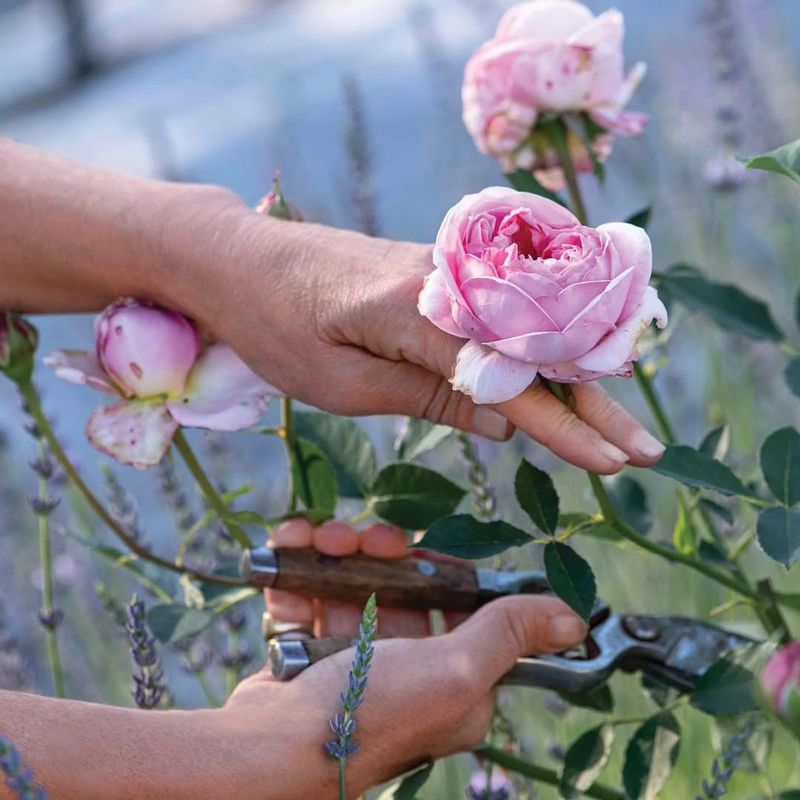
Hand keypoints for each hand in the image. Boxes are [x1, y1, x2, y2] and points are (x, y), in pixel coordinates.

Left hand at [162, 195, 664, 474]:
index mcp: (422, 312)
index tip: (613, 462)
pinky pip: (504, 318)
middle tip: (643, 450)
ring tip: (617, 424)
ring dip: (577, 378)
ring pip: (530, 331)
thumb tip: (508, 422)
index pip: (514, 378)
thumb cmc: (278, 325)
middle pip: (541, 348)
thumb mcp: (342, 384)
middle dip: (596, 402)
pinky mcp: (443, 277)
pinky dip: (539, 353)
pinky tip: (564, 381)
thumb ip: (430, 397)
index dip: (565, 426)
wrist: (242, 258)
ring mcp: (451, 274)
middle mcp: (452, 282)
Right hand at [223, 519, 587, 798]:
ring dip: (334, 550)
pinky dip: (298, 567)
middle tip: (359, 537)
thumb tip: (575, 619)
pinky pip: (310, 593)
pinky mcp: (308, 651)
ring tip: (316, 539)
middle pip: (403, 587)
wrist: (268, 747)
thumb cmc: (369, 712)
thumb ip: (510, 634)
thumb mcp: (455, 671)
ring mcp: (354, 660)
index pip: (461, 608)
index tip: (415, 547)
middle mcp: (407, 671)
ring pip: (354, 581)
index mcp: (453, 680)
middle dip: (378, 551)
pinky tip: (289, 546)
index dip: (441, 570)